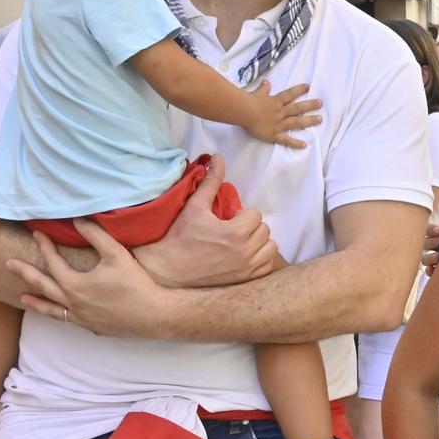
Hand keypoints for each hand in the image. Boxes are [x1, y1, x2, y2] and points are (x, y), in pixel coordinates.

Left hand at [9, 223, 166, 336]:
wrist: (153, 315)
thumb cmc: (136, 283)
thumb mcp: (115, 253)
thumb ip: (95, 235)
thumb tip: (76, 220)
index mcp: (74, 284)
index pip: (52, 262)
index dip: (44, 246)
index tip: (38, 234)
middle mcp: (72, 303)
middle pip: (42, 286)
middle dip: (25, 273)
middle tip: (9, 264)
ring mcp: (80, 318)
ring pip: (51, 309)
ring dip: (36, 302)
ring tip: (23, 297)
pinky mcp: (91, 327)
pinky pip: (67, 320)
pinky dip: (57, 314)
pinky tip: (59, 311)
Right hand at [132, 156, 283, 287]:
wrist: (168, 269)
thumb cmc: (180, 236)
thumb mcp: (195, 206)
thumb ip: (211, 182)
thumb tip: (218, 158)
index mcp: (235, 233)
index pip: (255, 214)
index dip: (241, 214)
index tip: (227, 219)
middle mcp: (245, 253)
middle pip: (264, 230)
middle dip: (250, 226)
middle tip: (232, 229)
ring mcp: (247, 269)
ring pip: (270, 248)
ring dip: (259, 242)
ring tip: (241, 242)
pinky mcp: (246, 280)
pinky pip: (267, 266)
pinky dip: (260, 259)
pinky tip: (244, 256)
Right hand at [242, 83, 322, 148]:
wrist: (244, 112)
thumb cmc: (248, 102)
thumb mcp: (257, 93)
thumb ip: (263, 89)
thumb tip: (267, 82)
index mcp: (275, 102)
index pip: (289, 94)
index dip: (298, 90)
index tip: (308, 86)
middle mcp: (280, 112)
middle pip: (297, 108)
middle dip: (309, 105)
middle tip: (321, 103)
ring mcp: (278, 124)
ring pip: (296, 122)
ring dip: (308, 121)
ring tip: (320, 119)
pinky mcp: (273, 135)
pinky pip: (285, 139)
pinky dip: (294, 143)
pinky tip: (304, 145)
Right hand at [420, 217, 438, 275]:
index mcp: (436, 234)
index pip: (428, 230)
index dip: (432, 229)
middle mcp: (432, 245)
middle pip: (426, 243)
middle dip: (434, 242)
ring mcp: (432, 258)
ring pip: (425, 258)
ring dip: (430, 257)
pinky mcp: (436, 269)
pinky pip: (429, 271)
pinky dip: (430, 270)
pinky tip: (434, 270)